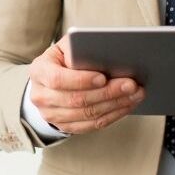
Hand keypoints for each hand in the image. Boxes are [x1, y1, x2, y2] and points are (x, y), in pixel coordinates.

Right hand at [27, 37, 144, 134]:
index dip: (81, 80)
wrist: (49, 80)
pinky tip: (127, 105)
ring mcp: (51, 115)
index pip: (58, 79)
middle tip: (131, 85)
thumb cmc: (63, 59)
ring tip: (135, 94)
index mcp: (39, 71)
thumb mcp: (66, 47)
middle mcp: (41, 96)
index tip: (103, 77)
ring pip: (87, 114)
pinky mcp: (64, 126)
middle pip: (76, 100)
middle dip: (108, 92)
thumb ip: (80, 48)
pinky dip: (112, 116)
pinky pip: (91, 125)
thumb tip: (107, 54)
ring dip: (115, 105)